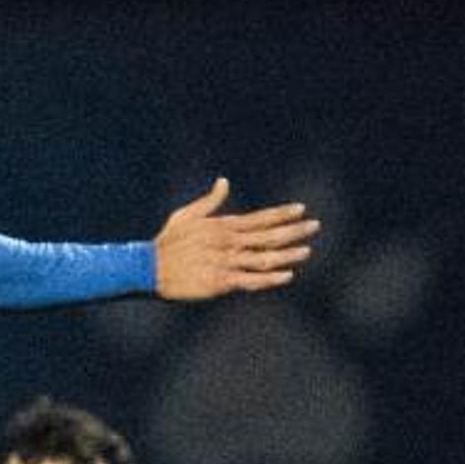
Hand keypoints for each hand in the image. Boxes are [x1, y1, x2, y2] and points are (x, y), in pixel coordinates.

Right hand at [152, 179, 319, 300]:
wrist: (149, 267)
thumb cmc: (168, 242)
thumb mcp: (186, 215)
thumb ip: (210, 201)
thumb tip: (223, 181)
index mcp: (223, 226)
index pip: (260, 218)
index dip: (282, 214)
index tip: (301, 209)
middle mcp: (229, 242)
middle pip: (268, 235)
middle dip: (294, 230)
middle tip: (315, 226)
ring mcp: (226, 262)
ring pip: (264, 257)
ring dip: (287, 254)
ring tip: (306, 251)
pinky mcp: (220, 282)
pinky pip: (251, 280)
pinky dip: (270, 278)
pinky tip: (287, 275)